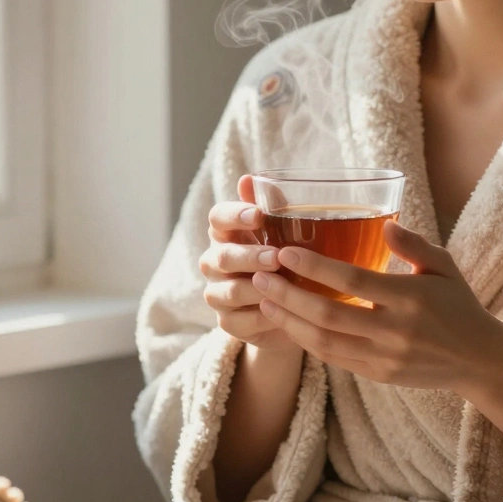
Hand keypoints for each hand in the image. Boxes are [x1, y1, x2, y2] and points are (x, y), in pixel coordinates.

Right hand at [200, 176, 296, 349]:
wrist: (288, 308)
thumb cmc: (284, 260)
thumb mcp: (283, 233)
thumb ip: (270, 207)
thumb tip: (250, 178)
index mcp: (225, 233)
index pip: (217, 217)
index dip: (234, 215)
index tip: (258, 215)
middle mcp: (214, 262)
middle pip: (221, 256)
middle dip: (249, 256)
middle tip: (276, 257)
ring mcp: (217, 294)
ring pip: (229, 291)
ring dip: (255, 288)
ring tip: (281, 285)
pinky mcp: (227, 323)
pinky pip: (240, 321)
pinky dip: (263, 317)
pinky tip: (282, 312)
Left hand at [250, 221, 502, 403]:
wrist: (478, 359)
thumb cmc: (458, 304)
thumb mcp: (444, 266)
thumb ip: (413, 244)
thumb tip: (384, 223)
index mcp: (411, 298)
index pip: (353, 280)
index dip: (315, 267)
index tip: (285, 253)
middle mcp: (395, 331)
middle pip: (328, 314)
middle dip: (288, 295)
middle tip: (260, 275)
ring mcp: (384, 357)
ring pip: (324, 341)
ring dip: (289, 320)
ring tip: (265, 298)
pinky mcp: (378, 375)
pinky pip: (334, 358)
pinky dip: (307, 341)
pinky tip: (288, 323)